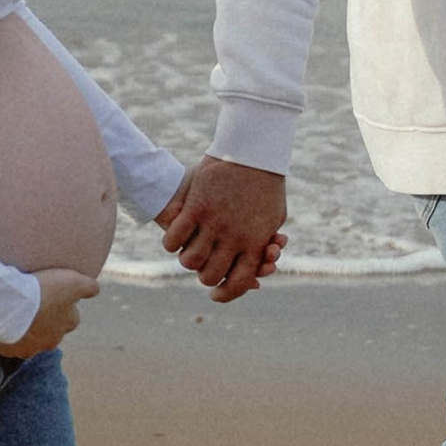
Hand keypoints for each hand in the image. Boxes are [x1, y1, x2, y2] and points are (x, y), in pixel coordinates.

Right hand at [0, 270, 98, 358]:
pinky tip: (3, 320)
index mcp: (69, 324)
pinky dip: (8, 334)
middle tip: (32, 302)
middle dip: (44, 320)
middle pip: (51, 330)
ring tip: (15, 310)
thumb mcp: (73, 281)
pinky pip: (9, 343)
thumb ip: (88, 286)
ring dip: (26, 328)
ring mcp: (30, 348)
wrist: (8, 304)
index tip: (51, 293)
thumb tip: (95, 290)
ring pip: (30, 338)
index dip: (62, 304)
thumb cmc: (43, 291)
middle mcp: (52, 341)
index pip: (71, 315)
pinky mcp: (9, 351)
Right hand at [158, 158, 288, 302]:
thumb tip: (259, 272)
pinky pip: (175, 237)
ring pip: (190, 260)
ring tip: (187, 253)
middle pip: (210, 275)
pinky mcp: (196, 208)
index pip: (239, 283)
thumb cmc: (267, 185)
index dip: (226, 294)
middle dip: (204, 277)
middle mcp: (234, 238)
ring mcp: (214, 223)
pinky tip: (173, 240)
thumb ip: (263, 245)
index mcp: (255, 243)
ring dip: (187, 260)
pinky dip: (171, 243)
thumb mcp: (274, 218)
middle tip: (202, 269)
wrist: (254, 151)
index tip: (216, 295)